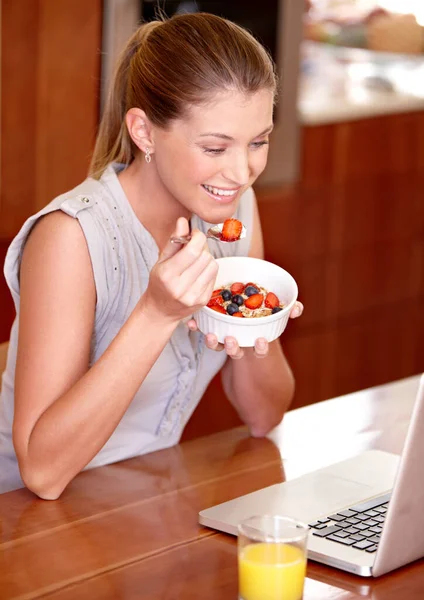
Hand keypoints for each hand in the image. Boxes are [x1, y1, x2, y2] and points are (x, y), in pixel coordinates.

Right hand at [141, 217, 217, 322]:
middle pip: (205, 256)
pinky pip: (214, 276)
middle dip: (201, 248)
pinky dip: (208, 271)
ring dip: (206, 259)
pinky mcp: (203, 300)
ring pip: (213, 265)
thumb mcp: (161, 260)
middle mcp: (180, 287)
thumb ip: (173, 240)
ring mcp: (193, 296)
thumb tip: (183, 221)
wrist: (160, 310)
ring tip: (195, 262)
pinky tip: (198, 273)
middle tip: (193, 249)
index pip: (192, 250)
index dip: (198, 237)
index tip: (194, 235)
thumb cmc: (159, 282)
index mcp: (167, 274)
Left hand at [187, 301, 303, 358]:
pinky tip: (190, 324)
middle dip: (233, 348)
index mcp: (256, 341)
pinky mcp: (210, 332)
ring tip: (209, 335)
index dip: (261, 348)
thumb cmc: (261, 321)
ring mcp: (224, 340)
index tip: (261, 342)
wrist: (242, 326)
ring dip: (213, 342)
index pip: (260, 350)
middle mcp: (240, 344)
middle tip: (231, 341)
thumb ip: (288, 311)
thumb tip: (298, 308)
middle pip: (235, 350)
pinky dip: (196, 328)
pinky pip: (203, 332)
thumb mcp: (276, 317)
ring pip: (218, 345)